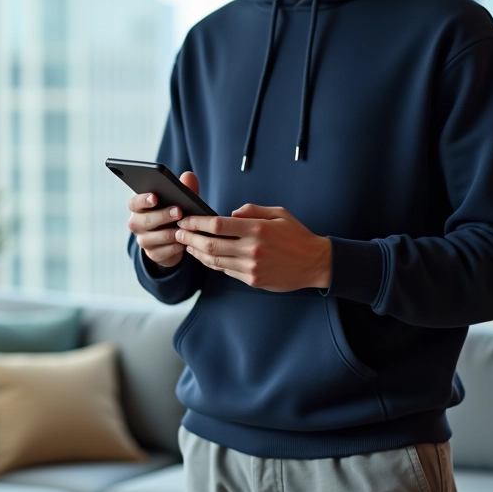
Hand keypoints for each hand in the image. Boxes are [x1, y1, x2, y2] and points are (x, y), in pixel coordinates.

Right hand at [127, 171, 201, 268]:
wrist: (174, 239)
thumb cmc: (175, 214)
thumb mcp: (180, 201)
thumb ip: (184, 188)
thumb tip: (189, 175)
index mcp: (139, 208)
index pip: (134, 203)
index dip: (143, 200)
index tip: (155, 197)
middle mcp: (136, 224)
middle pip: (144, 221)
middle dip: (163, 215)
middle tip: (179, 211)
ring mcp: (143, 240)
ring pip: (154, 237)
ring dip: (171, 233)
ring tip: (185, 228)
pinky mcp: (152, 254)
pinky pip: (162, 252)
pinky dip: (174, 247)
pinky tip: (184, 243)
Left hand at [175, 203, 331, 291]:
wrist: (315, 263)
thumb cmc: (297, 236)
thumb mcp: (278, 213)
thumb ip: (253, 210)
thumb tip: (232, 214)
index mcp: (257, 229)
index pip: (218, 225)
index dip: (197, 222)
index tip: (185, 219)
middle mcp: (252, 249)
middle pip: (211, 245)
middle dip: (190, 238)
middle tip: (177, 232)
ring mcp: (251, 267)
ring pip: (215, 261)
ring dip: (197, 253)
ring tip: (186, 244)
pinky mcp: (253, 280)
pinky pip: (226, 271)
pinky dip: (212, 264)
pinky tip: (204, 257)